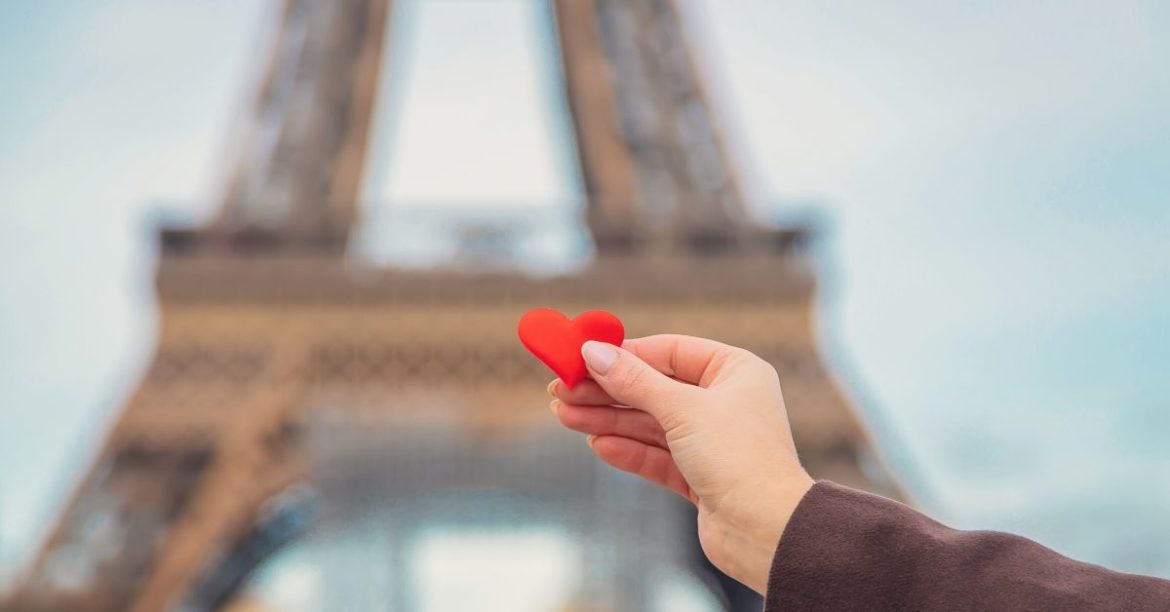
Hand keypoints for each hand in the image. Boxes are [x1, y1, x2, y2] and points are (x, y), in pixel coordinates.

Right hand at [548, 334, 813, 593]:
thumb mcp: (682, 409)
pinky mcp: (701, 477)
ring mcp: (712, 441)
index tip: (580, 357)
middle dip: (606, 391)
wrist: (767, 532)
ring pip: (650, 424)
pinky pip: (657, 456)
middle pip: (653, 388)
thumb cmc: (740, 459)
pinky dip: (627, 450)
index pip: (669, 351)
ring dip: (608, 420)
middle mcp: (726, 402)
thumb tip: (592, 352)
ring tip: (565, 416)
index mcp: (735, 371)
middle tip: (560, 390)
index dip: (624, 354)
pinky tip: (597, 444)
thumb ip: (634, 381)